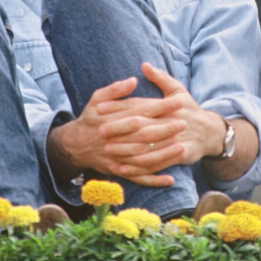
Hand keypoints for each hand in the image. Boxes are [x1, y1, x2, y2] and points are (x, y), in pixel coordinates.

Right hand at [48, 76, 185, 186]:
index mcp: (114, 118)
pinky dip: (154, 180)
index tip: (178, 101)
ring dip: (164, 154)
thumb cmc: (91, 117)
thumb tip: (133, 80)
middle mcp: (117, 138)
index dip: (161, 106)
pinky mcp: (119, 170)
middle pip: (145, 134)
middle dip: (166, 129)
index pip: (142, 111)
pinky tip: (170, 179)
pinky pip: (138, 177)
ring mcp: (118, 157)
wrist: (75, 144)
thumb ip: (115, 89)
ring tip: (182, 147)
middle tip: (184, 123)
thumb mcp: (97, 98)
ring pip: (143, 157)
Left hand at [98, 63, 226, 177]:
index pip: (139, 105)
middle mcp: (170, 122)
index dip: (119, 106)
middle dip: (119, 129)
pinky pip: (156, 164)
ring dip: (126, 150)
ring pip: (147, 147)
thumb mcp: (177, 89)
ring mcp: (175, 140)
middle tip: (100, 130)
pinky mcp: (180, 155)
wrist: (210, 132)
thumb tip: (144, 64)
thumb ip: (160, 77)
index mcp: (167, 105)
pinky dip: (139, 168)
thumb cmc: (189, 108)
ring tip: (108, 151)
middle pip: (141, 126)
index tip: (99, 107)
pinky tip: (124, 169)